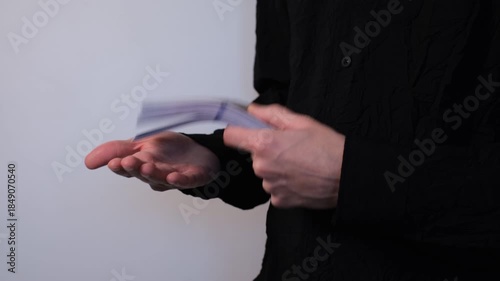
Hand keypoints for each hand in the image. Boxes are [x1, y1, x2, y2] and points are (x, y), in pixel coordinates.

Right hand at [85, 132, 219, 190]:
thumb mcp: (141, 143)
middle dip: (135, 168)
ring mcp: (174, 177)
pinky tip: (173, 177)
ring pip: (161, 178)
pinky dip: (180, 180)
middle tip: (128, 162)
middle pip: (143, 173)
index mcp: (141, 165)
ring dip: (153, 174)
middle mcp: (156, 174)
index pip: (127, 167)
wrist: (200, 151)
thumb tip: (86, 162)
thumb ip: (116, 150)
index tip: (114, 162)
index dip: (121, 166)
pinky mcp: (193, 178)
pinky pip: (186, 181)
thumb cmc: (169, 150)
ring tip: (146, 167)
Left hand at [224, 104, 344, 208]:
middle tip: (291, 148)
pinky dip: (285, 184)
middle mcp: (262, 166)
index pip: (231, 136)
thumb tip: (254, 111)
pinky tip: (301, 178)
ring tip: (300, 165)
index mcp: (264, 144)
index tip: (245, 131)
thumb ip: (272, 114)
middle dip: (267, 150)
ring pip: (265, 172)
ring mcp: (270, 186)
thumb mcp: (302, 122)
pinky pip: (275, 188)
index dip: (238, 131)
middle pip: (253, 154)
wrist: (347, 177)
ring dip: (277, 168)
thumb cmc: (328, 149)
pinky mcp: (279, 201)